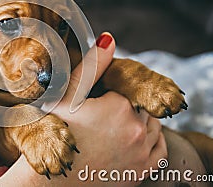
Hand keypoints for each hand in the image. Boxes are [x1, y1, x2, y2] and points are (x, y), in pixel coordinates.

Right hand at [0, 32, 166, 185]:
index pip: (126, 88)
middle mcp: (137, 130)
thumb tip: (110, 39)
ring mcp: (142, 153)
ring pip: (152, 124)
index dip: (109, 93)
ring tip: (112, 127)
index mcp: (119, 108)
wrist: (53, 181)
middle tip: (99, 116)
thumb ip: (90, 67)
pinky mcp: (143, 171)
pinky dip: (151, 140)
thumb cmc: (54, 135)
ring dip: (138, 121)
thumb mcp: (66, 97)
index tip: (93, 104)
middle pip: (140, 105)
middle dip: (124, 106)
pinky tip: (133, 139)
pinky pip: (160, 148)